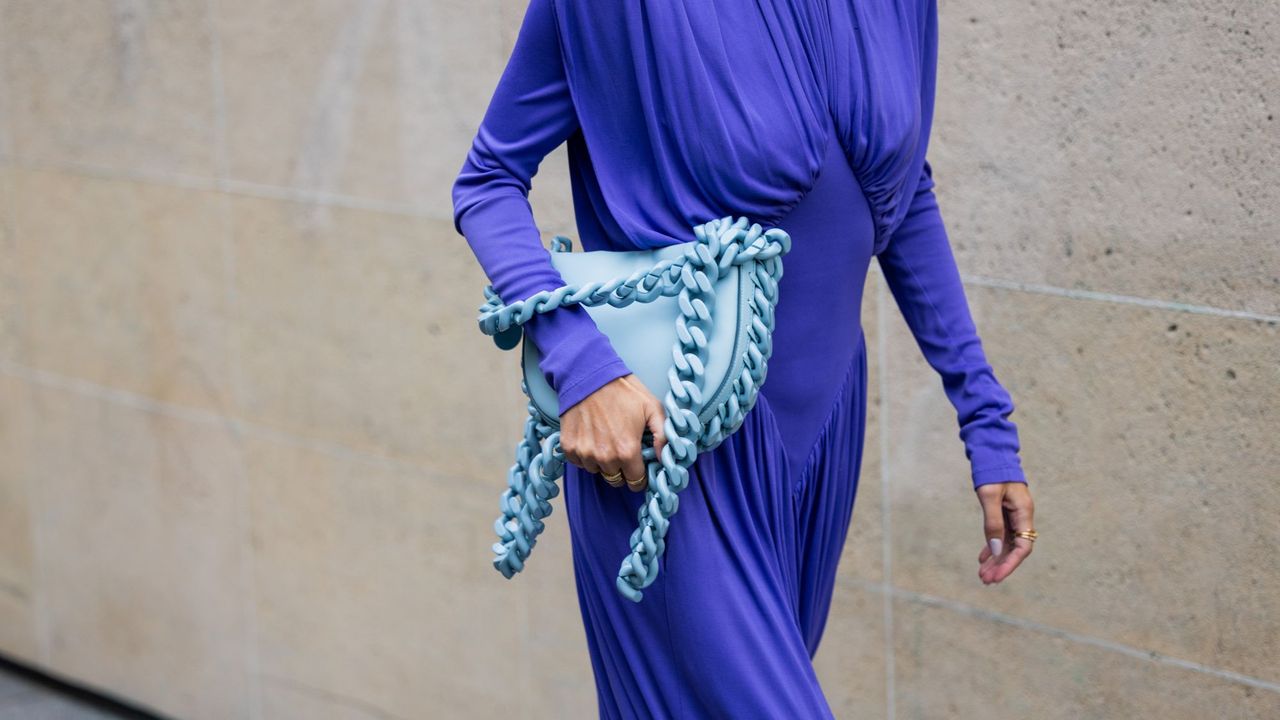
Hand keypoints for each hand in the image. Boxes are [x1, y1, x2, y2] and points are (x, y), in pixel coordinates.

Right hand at [559, 374, 667, 492]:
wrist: (588, 375)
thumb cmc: (622, 390)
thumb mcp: (652, 407)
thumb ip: (663, 435)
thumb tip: (665, 457)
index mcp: (627, 450)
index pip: (636, 482)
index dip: (640, 477)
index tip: (639, 467)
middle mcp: (604, 457)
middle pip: (616, 479)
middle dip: (622, 470)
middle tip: (623, 451)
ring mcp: (584, 453)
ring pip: (597, 471)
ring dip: (603, 462)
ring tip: (606, 440)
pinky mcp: (569, 447)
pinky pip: (579, 463)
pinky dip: (586, 455)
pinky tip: (592, 438)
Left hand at [975, 481, 1035, 583]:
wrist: (992, 453)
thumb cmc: (992, 472)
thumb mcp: (989, 496)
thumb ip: (992, 523)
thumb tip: (996, 550)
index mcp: (1024, 513)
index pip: (1023, 547)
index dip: (1010, 564)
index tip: (996, 576)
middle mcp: (1022, 517)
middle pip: (1015, 549)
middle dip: (1001, 566)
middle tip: (985, 580)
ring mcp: (1013, 516)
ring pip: (1007, 544)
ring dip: (996, 559)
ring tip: (982, 575)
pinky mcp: (1005, 513)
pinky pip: (1001, 535)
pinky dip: (992, 547)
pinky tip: (982, 558)